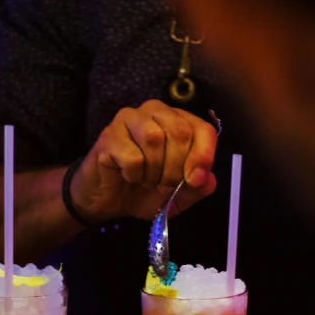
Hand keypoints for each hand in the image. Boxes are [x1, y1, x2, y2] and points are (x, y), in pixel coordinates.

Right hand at [70, 100, 217, 223]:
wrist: (107, 201)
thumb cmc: (143, 192)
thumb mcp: (178, 196)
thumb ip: (198, 188)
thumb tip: (206, 178)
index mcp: (178, 121)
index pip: (203, 129)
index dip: (203, 156)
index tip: (195, 180)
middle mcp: (155, 112)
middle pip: (180, 132)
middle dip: (177, 168)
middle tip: (165, 186)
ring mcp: (130, 119)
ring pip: (154, 139)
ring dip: (154, 171)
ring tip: (147, 181)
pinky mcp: (109, 135)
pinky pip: (132, 155)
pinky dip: (134, 174)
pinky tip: (128, 176)